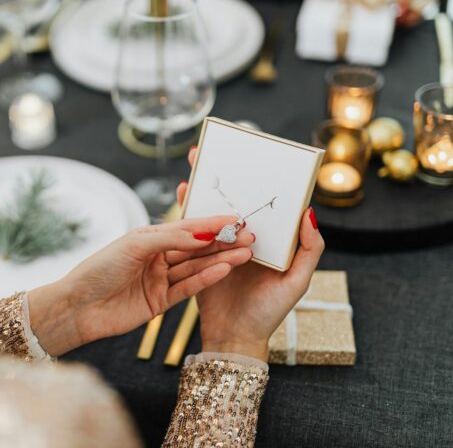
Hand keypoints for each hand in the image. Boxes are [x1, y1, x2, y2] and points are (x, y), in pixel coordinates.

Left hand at [28, 216, 253, 355]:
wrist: (78, 307)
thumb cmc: (99, 269)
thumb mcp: (133, 245)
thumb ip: (169, 238)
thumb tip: (202, 233)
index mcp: (148, 239)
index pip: (187, 228)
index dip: (211, 224)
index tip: (236, 219)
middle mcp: (157, 258)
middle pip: (196, 248)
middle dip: (222, 242)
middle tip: (250, 237)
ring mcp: (159, 280)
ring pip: (196, 268)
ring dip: (220, 260)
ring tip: (245, 253)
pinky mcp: (160, 302)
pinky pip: (188, 288)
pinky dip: (206, 279)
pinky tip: (224, 270)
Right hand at [177, 147, 324, 360]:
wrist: (234, 338)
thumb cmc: (269, 312)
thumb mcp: (297, 282)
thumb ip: (309, 249)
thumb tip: (309, 212)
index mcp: (268, 240)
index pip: (263, 204)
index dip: (257, 179)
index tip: (248, 157)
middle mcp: (243, 238)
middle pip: (233, 201)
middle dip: (221, 176)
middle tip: (209, 151)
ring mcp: (220, 246)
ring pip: (211, 211)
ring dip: (201, 188)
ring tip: (194, 167)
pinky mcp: (199, 256)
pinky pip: (193, 231)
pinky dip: (187, 211)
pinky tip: (182, 195)